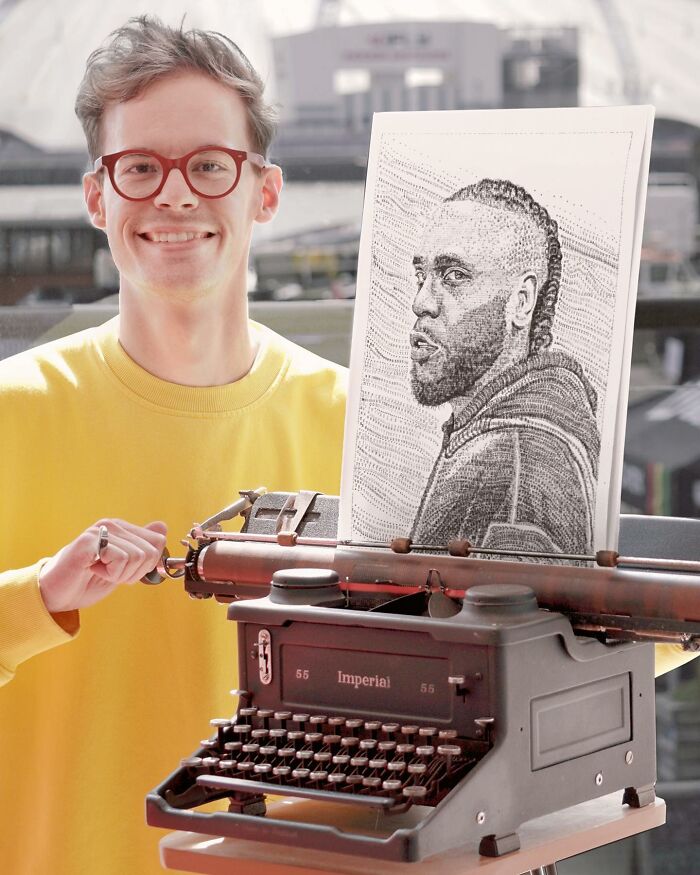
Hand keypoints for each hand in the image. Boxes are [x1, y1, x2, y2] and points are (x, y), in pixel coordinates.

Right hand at [38, 519, 167, 612]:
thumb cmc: (88, 581)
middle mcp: (112, 525)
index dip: (147, 565)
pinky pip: (120, 558)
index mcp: (122, 529)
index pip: (158, 542)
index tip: (126, 572)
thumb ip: (141, 548)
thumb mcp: (122, 568)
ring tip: (100, 571)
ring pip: (136, 557)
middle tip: (111, 573)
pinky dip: (110, 573)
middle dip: (134, 572)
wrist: (56, 595)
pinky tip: (92, 569)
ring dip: (120, 574)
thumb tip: (162, 527)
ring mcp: (99, 531)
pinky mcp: (89, 542)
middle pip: (150, 551)